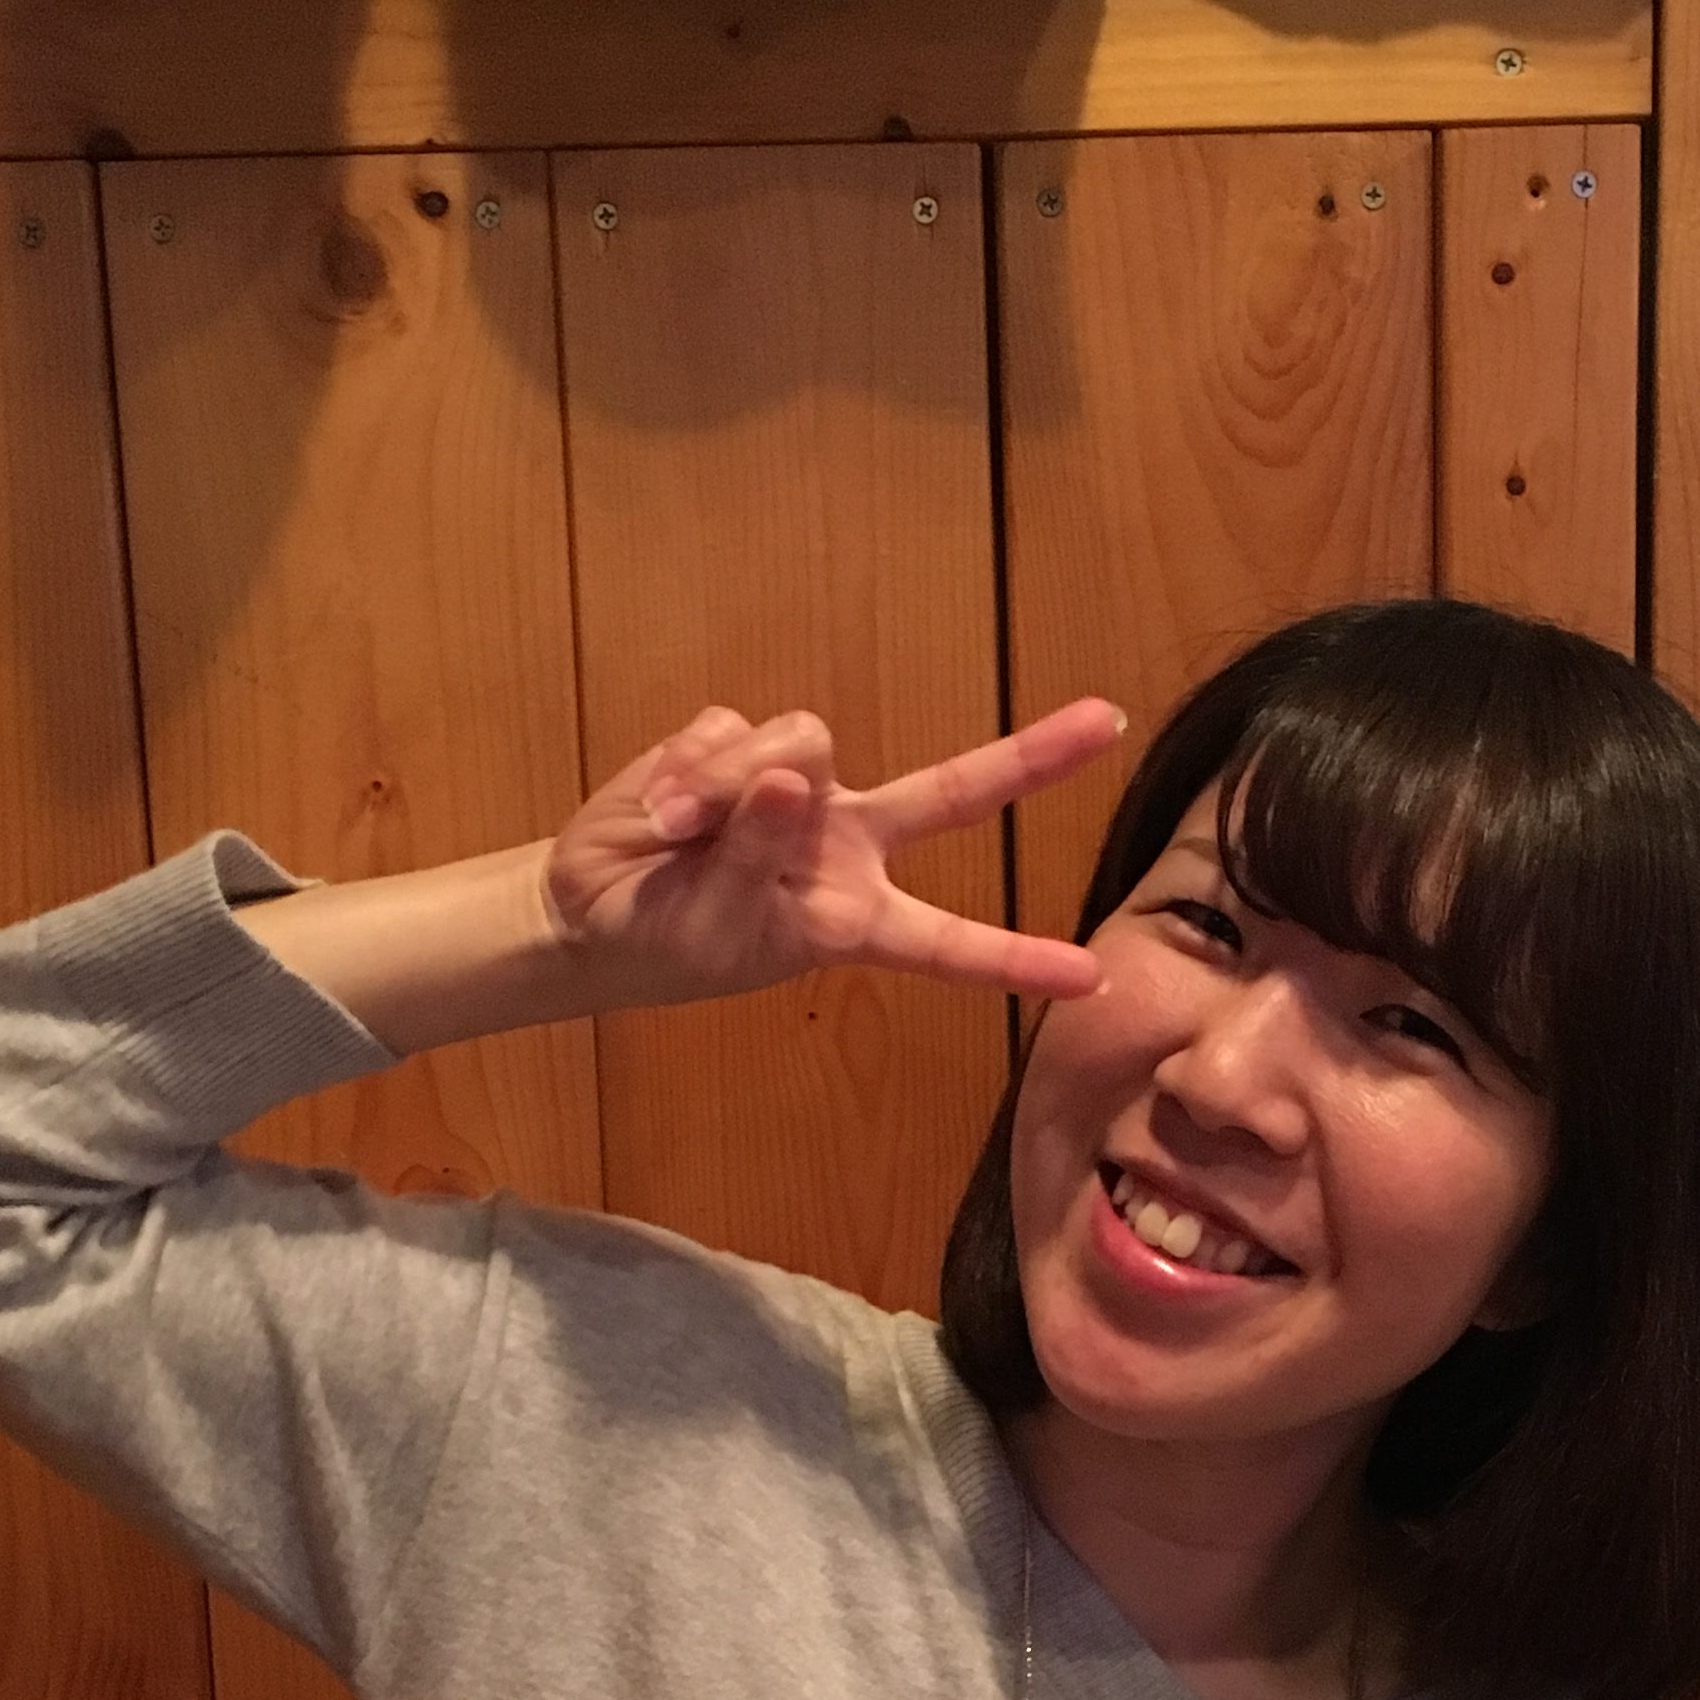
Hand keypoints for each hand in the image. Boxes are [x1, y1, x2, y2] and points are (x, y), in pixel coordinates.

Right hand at [541, 700, 1120, 1013]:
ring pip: (805, 743)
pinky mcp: (741, 742)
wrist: (591, 912)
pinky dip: (688, 770)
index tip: (1090, 977)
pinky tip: (661, 809)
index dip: (1017, 959)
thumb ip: (757, 856)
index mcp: (858, 916)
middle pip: (953, 792)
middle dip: (1031, 757)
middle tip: (1108, 722)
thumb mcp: (718, 927)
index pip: (950, 940)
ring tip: (677, 833)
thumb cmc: (669, 940)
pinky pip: (730, 730)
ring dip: (732, 784)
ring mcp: (799, 787)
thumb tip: (788, 776)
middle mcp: (847, 841)